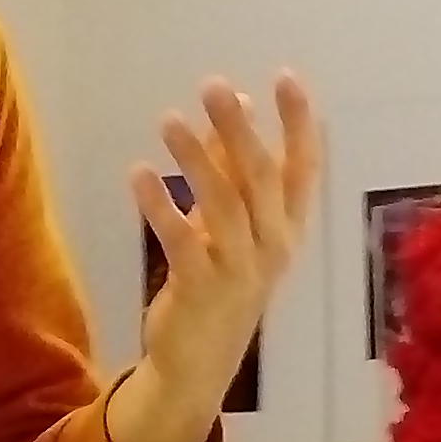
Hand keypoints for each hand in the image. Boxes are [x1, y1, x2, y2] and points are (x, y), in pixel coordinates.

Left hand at [108, 72, 321, 441]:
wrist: (200, 364)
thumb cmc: (220, 281)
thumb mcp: (232, 223)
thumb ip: (233, 167)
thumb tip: (237, 103)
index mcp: (287, 228)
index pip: (303, 168)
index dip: (297, 123)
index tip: (286, 78)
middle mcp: (273, 247)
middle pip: (260, 178)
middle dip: (239, 129)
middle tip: (213, 85)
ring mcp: (239, 271)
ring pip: (222, 204)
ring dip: (195, 158)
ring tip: (168, 119)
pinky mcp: (201, 290)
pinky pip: (181, 240)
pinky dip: (159, 204)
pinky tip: (137, 172)